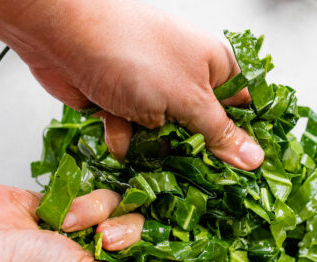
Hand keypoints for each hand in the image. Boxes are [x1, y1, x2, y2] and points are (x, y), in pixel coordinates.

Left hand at [0, 0, 264, 169]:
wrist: (62, 36)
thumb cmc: (135, 53)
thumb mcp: (188, 99)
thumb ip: (219, 133)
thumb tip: (254, 158)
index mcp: (214, 68)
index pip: (240, 110)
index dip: (240, 140)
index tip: (238, 170)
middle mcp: (185, 79)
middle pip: (201, 130)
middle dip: (191, 150)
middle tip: (190, 167)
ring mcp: (152, 92)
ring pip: (165, 138)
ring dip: (152, 145)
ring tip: (142, 138)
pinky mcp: (122, 104)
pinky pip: (133, 134)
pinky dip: (124, 136)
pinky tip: (115, 129)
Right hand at [0, 185, 186, 261]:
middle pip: (135, 259)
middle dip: (130, 244)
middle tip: (111, 242)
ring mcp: (70, 248)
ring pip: (120, 224)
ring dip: (104, 220)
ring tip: (78, 228)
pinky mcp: (62, 214)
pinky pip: (97, 202)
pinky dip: (85, 205)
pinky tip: (64, 214)